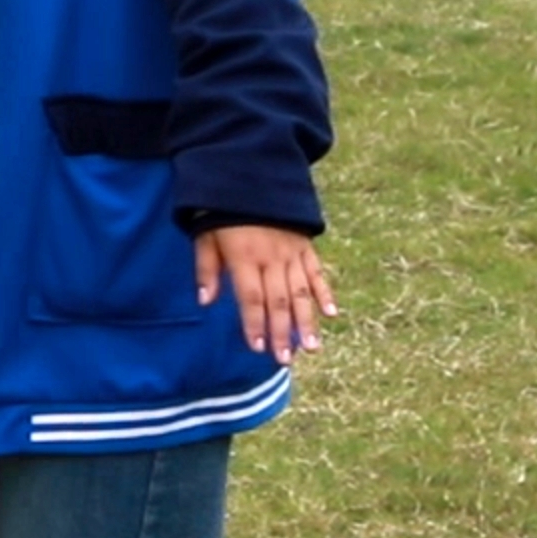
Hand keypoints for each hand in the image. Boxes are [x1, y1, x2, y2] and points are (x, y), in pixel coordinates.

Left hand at [195, 224, 334, 361]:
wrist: (252, 178)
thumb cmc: (223, 213)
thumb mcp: (205, 236)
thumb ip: (206, 269)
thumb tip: (205, 302)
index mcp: (244, 256)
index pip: (250, 297)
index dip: (254, 323)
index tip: (257, 348)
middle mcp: (271, 257)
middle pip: (278, 301)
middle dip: (282, 332)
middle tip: (285, 359)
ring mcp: (292, 252)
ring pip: (301, 292)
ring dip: (307, 321)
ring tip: (311, 347)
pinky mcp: (306, 246)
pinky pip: (317, 272)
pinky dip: (325, 293)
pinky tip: (331, 314)